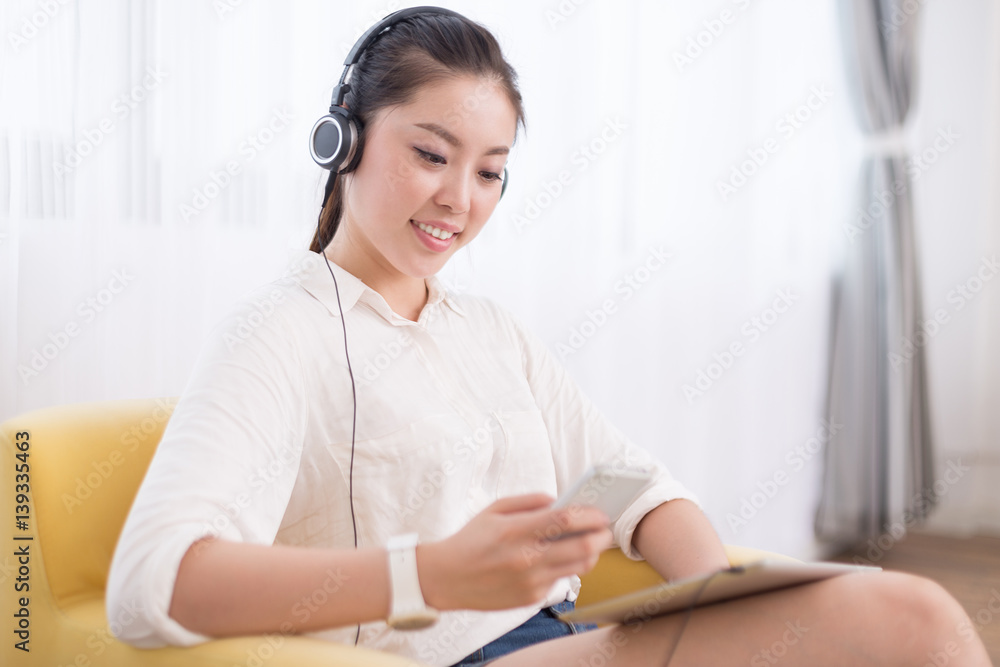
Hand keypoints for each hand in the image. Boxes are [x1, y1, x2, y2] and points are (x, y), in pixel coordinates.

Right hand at [416, 493, 612, 611]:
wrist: (446, 578)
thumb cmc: (471, 540)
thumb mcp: (494, 509)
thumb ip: (528, 501)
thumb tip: (557, 499)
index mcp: (515, 531)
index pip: (564, 520)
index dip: (589, 515)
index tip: (600, 512)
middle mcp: (525, 558)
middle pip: (581, 547)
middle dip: (601, 536)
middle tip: (605, 529)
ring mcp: (530, 581)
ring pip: (578, 568)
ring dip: (591, 554)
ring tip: (590, 543)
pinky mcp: (530, 598)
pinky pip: (559, 581)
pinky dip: (565, 568)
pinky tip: (557, 559)